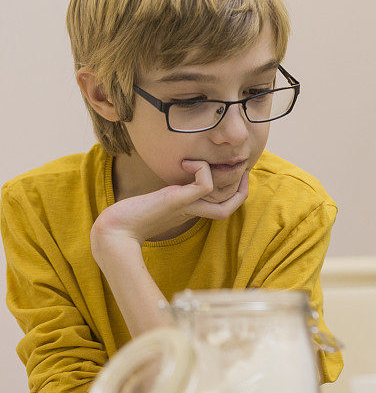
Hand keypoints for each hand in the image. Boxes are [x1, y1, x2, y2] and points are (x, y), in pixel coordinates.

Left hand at [91, 160, 249, 247]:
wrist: (116, 230)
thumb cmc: (130, 217)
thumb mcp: (155, 200)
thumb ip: (167, 195)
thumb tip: (167, 183)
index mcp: (191, 211)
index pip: (225, 207)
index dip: (236, 194)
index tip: (235, 177)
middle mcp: (194, 210)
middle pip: (231, 205)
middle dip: (241, 186)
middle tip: (240, 169)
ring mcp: (187, 206)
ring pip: (225, 199)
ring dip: (228, 177)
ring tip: (215, 162)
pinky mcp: (179, 200)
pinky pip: (205, 185)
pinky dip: (203, 169)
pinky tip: (187, 162)